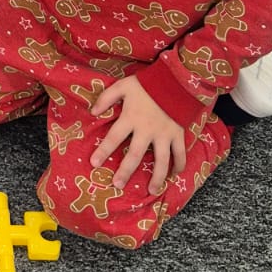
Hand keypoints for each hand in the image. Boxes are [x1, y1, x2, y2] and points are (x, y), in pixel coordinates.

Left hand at [88, 76, 185, 196]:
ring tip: (151, 191)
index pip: (113, 137)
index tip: (94, 164)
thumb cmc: (147, 84)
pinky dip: (178, 165)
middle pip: (134, 155)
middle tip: (117, 185)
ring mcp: (164, 134)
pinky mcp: (178, 135)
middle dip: (125, 171)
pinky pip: (179, 153)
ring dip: (156, 177)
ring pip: (160, 161)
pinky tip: (174, 175)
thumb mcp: (123, 86)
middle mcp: (147, 130)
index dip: (103, 151)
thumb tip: (92, 112)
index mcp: (131, 118)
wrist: (175, 80)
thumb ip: (106, 98)